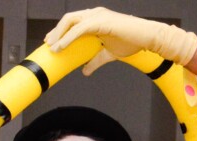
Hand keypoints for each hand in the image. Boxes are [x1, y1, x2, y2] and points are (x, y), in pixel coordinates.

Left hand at [44, 7, 196, 75]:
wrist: (147, 38)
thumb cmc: (131, 42)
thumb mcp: (108, 54)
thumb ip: (95, 60)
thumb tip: (85, 71)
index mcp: (95, 17)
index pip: (72, 21)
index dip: (60, 31)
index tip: (52, 42)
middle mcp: (94, 13)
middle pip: (68, 19)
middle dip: (56, 32)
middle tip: (49, 44)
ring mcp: (97, 15)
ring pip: (71, 21)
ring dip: (59, 35)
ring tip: (53, 48)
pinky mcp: (101, 21)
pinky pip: (79, 28)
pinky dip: (68, 37)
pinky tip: (62, 46)